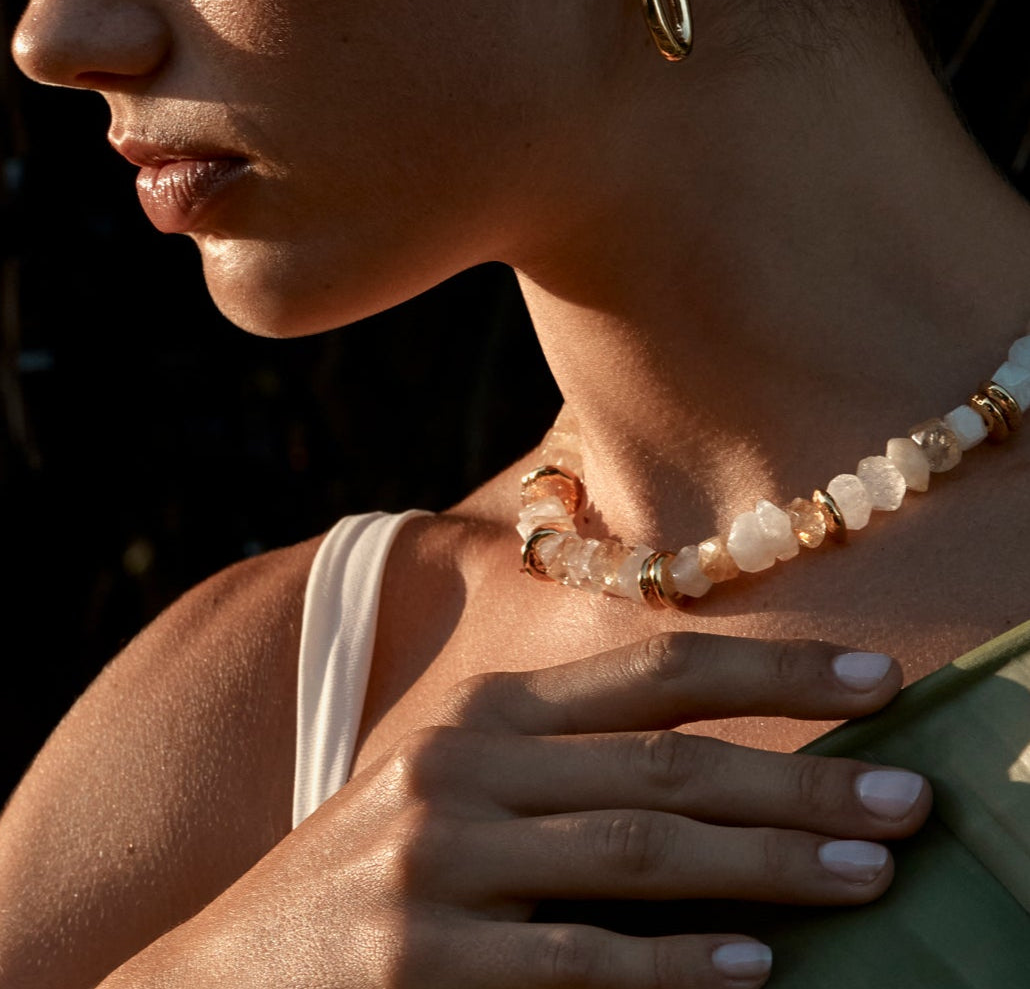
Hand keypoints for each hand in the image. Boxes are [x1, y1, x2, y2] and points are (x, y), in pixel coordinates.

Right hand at [102, 632, 929, 988]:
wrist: (218, 980)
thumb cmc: (368, 882)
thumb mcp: (456, 794)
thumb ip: (567, 769)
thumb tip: (729, 771)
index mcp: (486, 715)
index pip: (653, 672)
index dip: (772, 670)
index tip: (877, 677)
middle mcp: (465, 767)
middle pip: (668, 762)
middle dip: (801, 776)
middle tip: (908, 796)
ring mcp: (439, 864)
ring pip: (639, 851)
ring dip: (768, 863)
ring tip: (868, 873)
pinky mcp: (421, 965)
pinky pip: (576, 963)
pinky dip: (674, 968)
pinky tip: (753, 969)